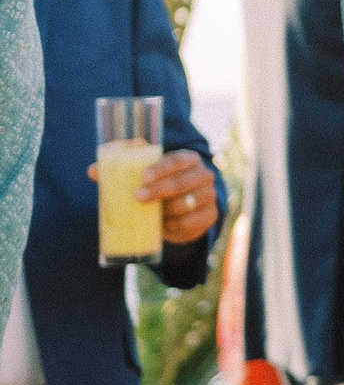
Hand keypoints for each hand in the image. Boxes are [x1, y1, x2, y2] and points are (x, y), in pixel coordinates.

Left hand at [90, 149, 216, 245]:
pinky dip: (176, 224)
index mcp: (189, 160)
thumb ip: (120, 172)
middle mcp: (204, 175)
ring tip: (150, 213)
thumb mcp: (143, 176)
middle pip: (183, 182)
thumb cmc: (158, 186)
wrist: (182, 208)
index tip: (143, 177)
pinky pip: (192, 222)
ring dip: (167, 209)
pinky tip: (163, 225)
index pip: (178, 160)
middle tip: (138, 197)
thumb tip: (93, 171)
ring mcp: (209, 196)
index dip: (162, 168)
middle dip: (160, 190)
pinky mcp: (210, 216)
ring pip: (188, 203)